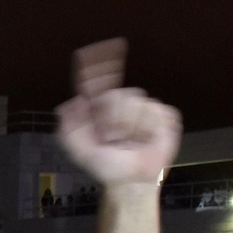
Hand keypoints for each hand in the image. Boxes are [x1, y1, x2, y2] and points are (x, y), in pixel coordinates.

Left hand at [54, 38, 181, 186]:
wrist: (132, 181)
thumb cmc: (108, 167)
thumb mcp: (82, 152)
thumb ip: (69, 131)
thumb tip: (67, 105)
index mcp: (104, 110)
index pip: (100, 84)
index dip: (99, 67)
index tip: (95, 52)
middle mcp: (124, 105)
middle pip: (118, 95)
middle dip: (113, 119)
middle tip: (111, 137)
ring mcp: (145, 110)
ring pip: (138, 102)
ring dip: (131, 125)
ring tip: (130, 140)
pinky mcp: (164, 116)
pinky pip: (157, 111)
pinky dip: (150, 127)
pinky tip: (147, 138)